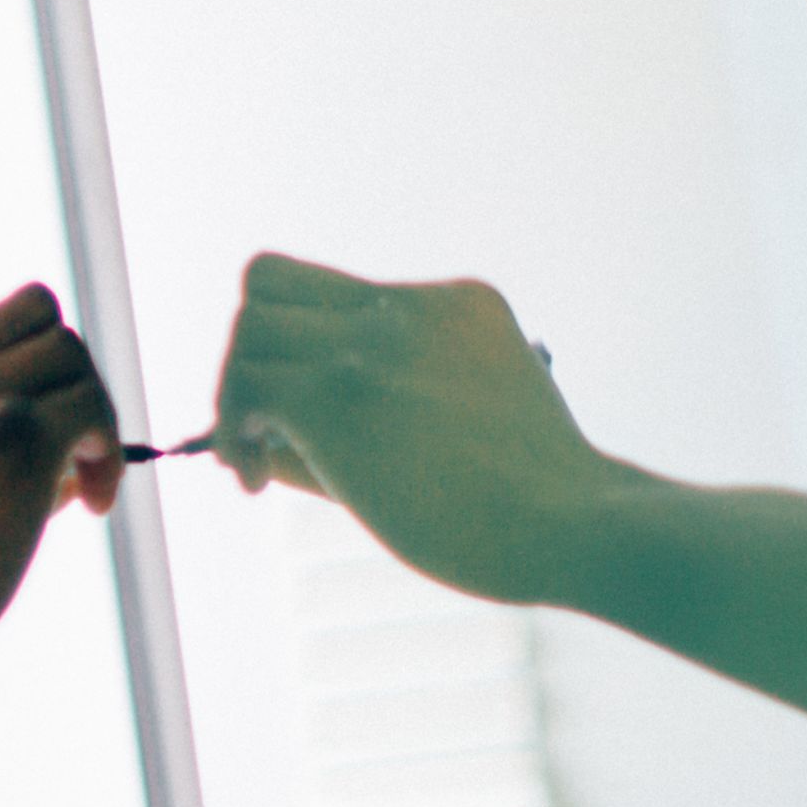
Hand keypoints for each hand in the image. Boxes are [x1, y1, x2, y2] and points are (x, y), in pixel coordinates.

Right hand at [0, 284, 122, 685]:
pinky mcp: (19, 437)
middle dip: (62, 377)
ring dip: (89, 409)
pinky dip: (106, 453)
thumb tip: (62, 456)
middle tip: (65, 448)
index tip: (21, 426)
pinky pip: (93, 408)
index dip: (19, 368)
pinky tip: (94, 502)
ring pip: (71, 353)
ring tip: (81, 476)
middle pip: (37, 314)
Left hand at [207, 253, 621, 604]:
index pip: (334, 289)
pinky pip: (245, 386)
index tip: (300, 406)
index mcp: (452, 306)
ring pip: (248, 328)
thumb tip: (260, 439)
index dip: (295, 339)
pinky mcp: (340, 395)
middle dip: (249, 352)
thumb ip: (385, 415)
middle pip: (270, 281)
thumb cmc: (527, 508)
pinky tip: (253, 483)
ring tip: (248, 461)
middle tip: (258, 425)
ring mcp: (373, 345)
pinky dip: (230, 432)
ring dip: (232, 396)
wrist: (576, 525)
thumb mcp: (465, 430)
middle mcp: (408, 309)